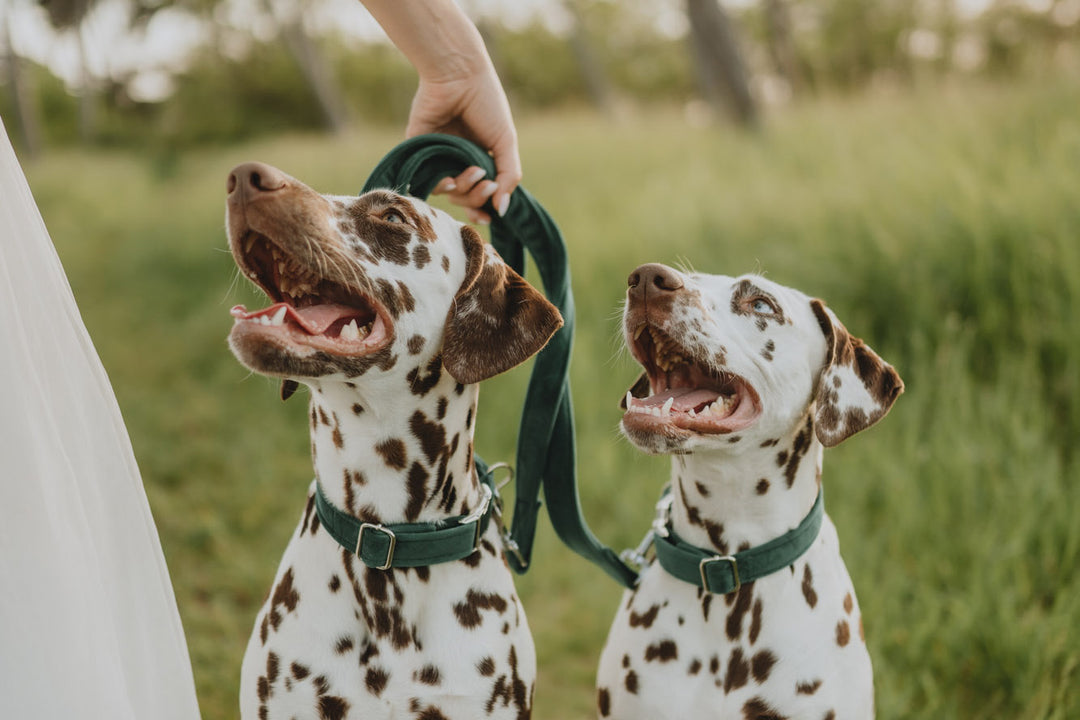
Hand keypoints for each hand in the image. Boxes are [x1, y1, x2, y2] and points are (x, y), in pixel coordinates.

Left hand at [406, 67, 520, 224]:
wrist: (458, 76)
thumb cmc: (486, 104)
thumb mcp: (506, 142)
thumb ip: (509, 177)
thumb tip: (503, 210)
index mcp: (480, 159)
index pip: (481, 194)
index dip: (485, 209)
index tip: (491, 216)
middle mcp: (458, 161)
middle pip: (466, 198)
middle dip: (478, 198)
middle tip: (487, 185)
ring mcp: (438, 159)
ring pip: (450, 194)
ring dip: (465, 191)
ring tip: (475, 172)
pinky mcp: (419, 153)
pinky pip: (429, 181)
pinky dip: (442, 186)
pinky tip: (451, 178)